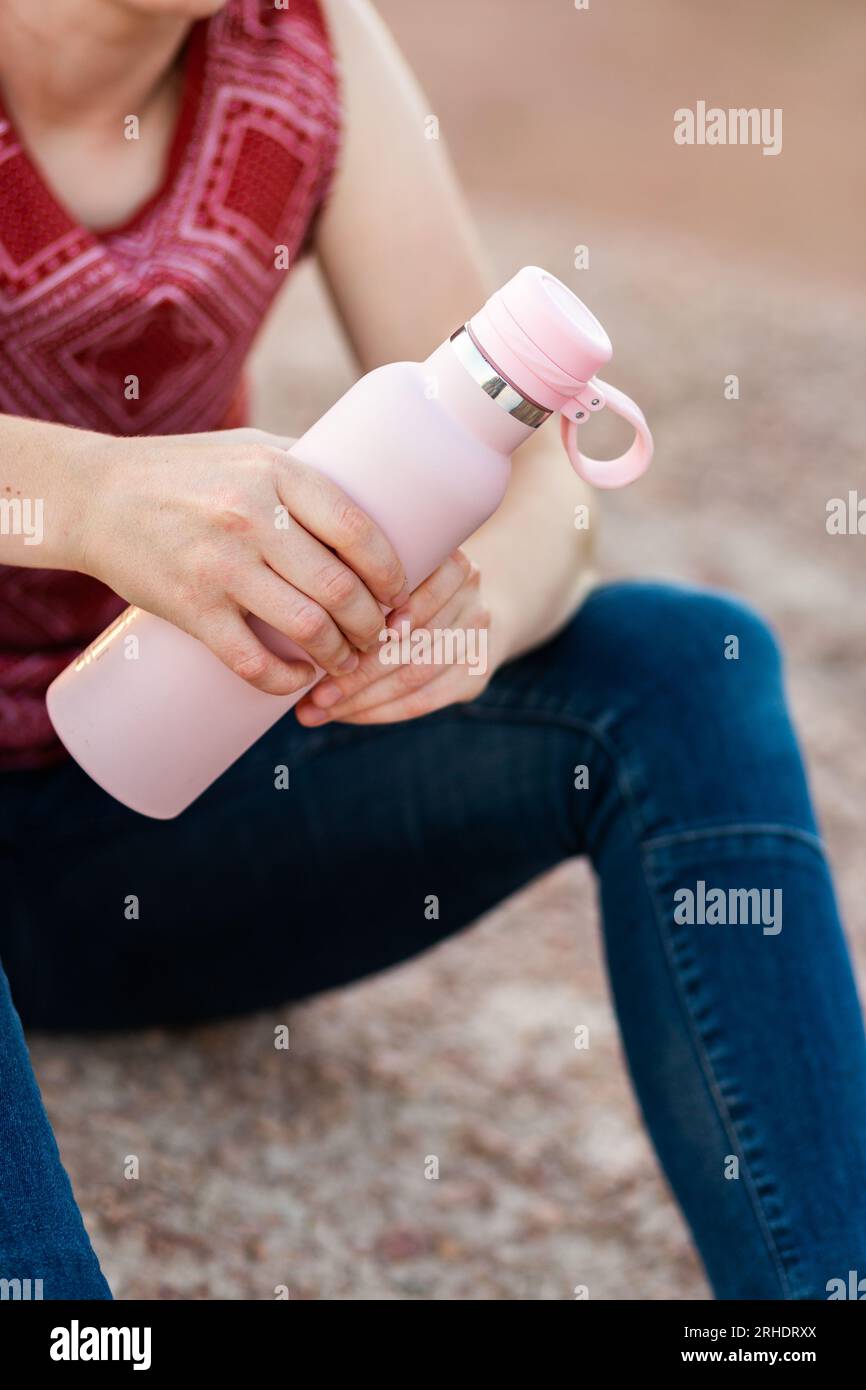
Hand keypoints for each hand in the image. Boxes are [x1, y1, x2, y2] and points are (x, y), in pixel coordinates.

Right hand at [78, 428, 409, 694]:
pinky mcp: (189, 608)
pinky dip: (285, 681)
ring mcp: (219, 566)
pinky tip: (299, 680)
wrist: (93, 497)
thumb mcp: (247, 450)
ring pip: (306, 628)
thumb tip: (375, 489)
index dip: (390, 570)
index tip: (400, 592)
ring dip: (339, 656)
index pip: (358, 528)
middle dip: (372, 623)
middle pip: (339, 587)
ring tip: (346, 660)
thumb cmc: (182, 471)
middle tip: (378, 634)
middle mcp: (251, 518)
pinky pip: (251, 661)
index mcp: (275, 473)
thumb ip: (303, 467)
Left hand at [295, 549, 496, 725]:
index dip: (358, 623)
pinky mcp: (479, 671)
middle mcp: (471, 589)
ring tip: (317, 709)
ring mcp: (479, 631)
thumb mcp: (385, 563)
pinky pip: (425, 700)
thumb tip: (287, 612)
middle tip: (310, 693)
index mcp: (446, 555)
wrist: (466, 604)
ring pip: (414, 674)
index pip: (402, 594)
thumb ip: (352, 575)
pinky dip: (380, 711)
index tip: (312, 643)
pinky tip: (346, 715)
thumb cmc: (402, 583)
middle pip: (408, 639)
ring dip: (361, 698)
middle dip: (354, 671)